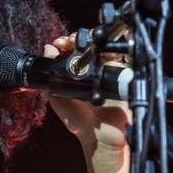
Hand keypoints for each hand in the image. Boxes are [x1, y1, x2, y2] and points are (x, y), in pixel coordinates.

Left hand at [43, 34, 130, 149]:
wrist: (101, 135)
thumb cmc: (80, 120)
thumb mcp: (58, 96)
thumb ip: (51, 75)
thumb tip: (48, 49)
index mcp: (77, 73)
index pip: (72, 50)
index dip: (66, 42)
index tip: (60, 43)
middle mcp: (93, 69)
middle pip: (88, 44)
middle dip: (77, 38)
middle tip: (69, 41)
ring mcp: (109, 69)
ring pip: (103, 45)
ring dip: (93, 38)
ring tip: (83, 41)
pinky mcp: (124, 73)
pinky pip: (122, 54)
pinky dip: (114, 44)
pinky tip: (102, 44)